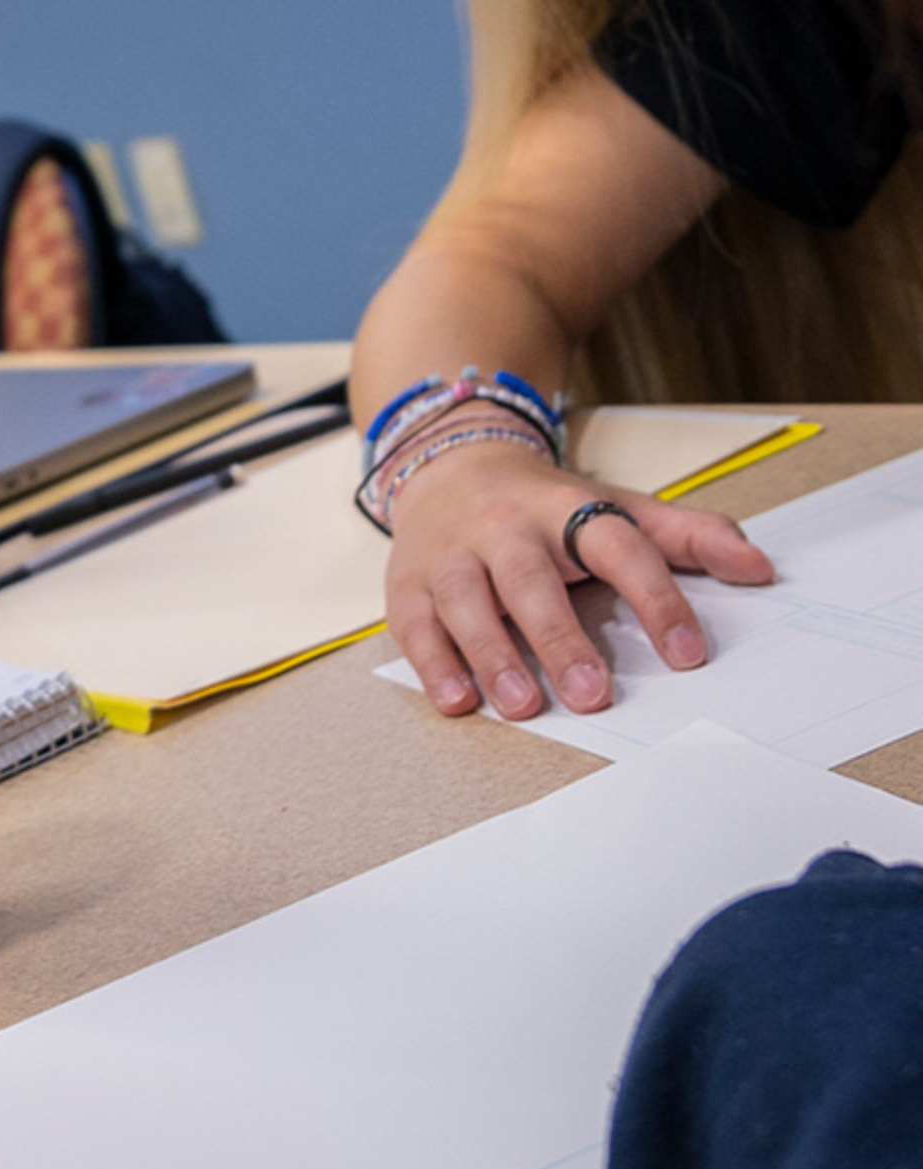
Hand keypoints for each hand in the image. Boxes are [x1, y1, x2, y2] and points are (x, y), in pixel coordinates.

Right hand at [384, 438, 772, 719]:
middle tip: (591, 693)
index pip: (616, 546)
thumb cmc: (544, 507)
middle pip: (529, 578)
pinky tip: (458, 699)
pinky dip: (434, 664)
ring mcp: (451, 554)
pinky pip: (415, 623)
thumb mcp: (618, 506)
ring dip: (493, 654)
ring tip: (523, 704)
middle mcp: (504, 527)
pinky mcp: (408, 581)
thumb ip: (689, 536)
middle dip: (559, 637)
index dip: (655, 598)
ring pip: (466, 601)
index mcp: (565, 509)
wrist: (448, 464)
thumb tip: (760, 569)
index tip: (689, 655)